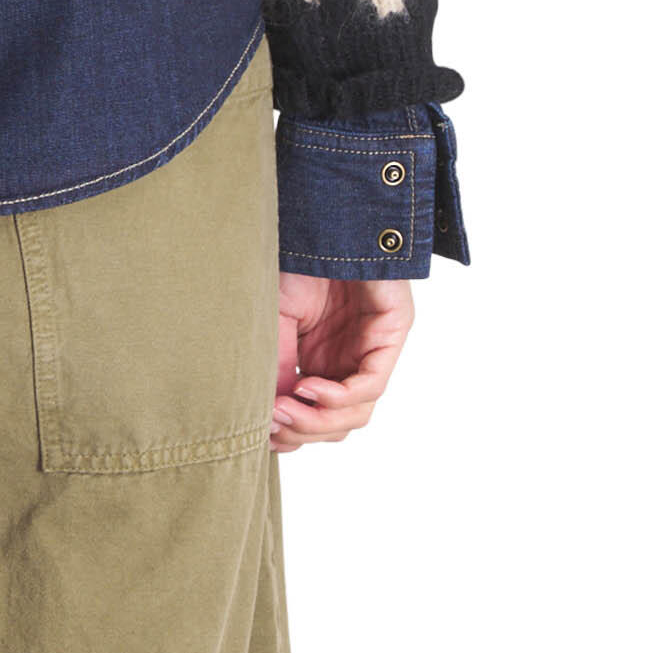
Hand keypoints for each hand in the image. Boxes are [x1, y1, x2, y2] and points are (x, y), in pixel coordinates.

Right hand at [273, 273, 412, 452]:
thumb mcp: (273, 327)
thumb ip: (275, 372)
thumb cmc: (293, 263)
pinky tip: (309, 387)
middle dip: (301, 432)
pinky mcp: (392, 333)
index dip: (290, 434)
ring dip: (317, 420)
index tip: (260, 432)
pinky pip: (371, 384)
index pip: (315, 419)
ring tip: (284, 407)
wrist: (318, 218)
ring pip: (356, 414)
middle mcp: (348, 361)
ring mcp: (372, 350)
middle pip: (335, 425)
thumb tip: (266, 422)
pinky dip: (338, 395)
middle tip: (271, 424)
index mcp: (320, 361)